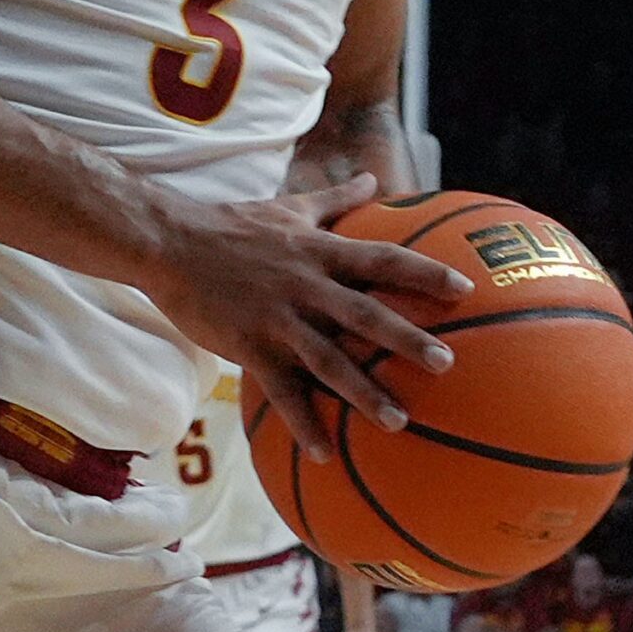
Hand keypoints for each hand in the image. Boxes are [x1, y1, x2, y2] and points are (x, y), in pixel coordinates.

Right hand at [144, 174, 471, 456]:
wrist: (168, 243)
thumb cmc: (231, 225)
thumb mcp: (288, 207)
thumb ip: (334, 199)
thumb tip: (371, 178)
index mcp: (317, 251)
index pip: (381, 260)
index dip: (424, 273)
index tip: (464, 289)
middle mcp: (305, 285)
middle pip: (364, 314)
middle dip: (406, 339)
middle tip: (447, 363)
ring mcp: (277, 319)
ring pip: (328, 360)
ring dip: (363, 391)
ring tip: (398, 421)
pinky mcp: (249, 346)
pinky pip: (281, 390)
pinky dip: (303, 422)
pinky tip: (323, 452)